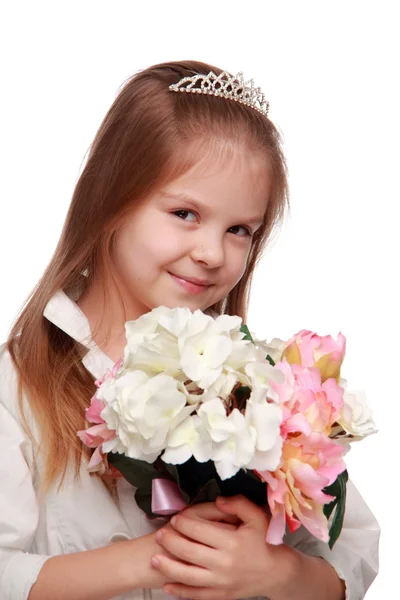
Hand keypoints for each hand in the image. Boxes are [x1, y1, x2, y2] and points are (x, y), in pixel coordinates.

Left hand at [151, 495, 299, 599]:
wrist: (274, 572)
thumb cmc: (263, 541)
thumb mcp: (256, 517)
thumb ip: (238, 504)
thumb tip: (218, 500)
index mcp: (231, 541)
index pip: (200, 530)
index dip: (184, 523)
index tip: (174, 519)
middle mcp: (224, 563)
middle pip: (190, 552)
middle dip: (172, 542)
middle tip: (160, 534)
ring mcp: (221, 581)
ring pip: (188, 575)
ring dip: (168, 567)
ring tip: (155, 558)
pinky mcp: (220, 595)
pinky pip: (195, 595)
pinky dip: (179, 591)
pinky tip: (166, 585)